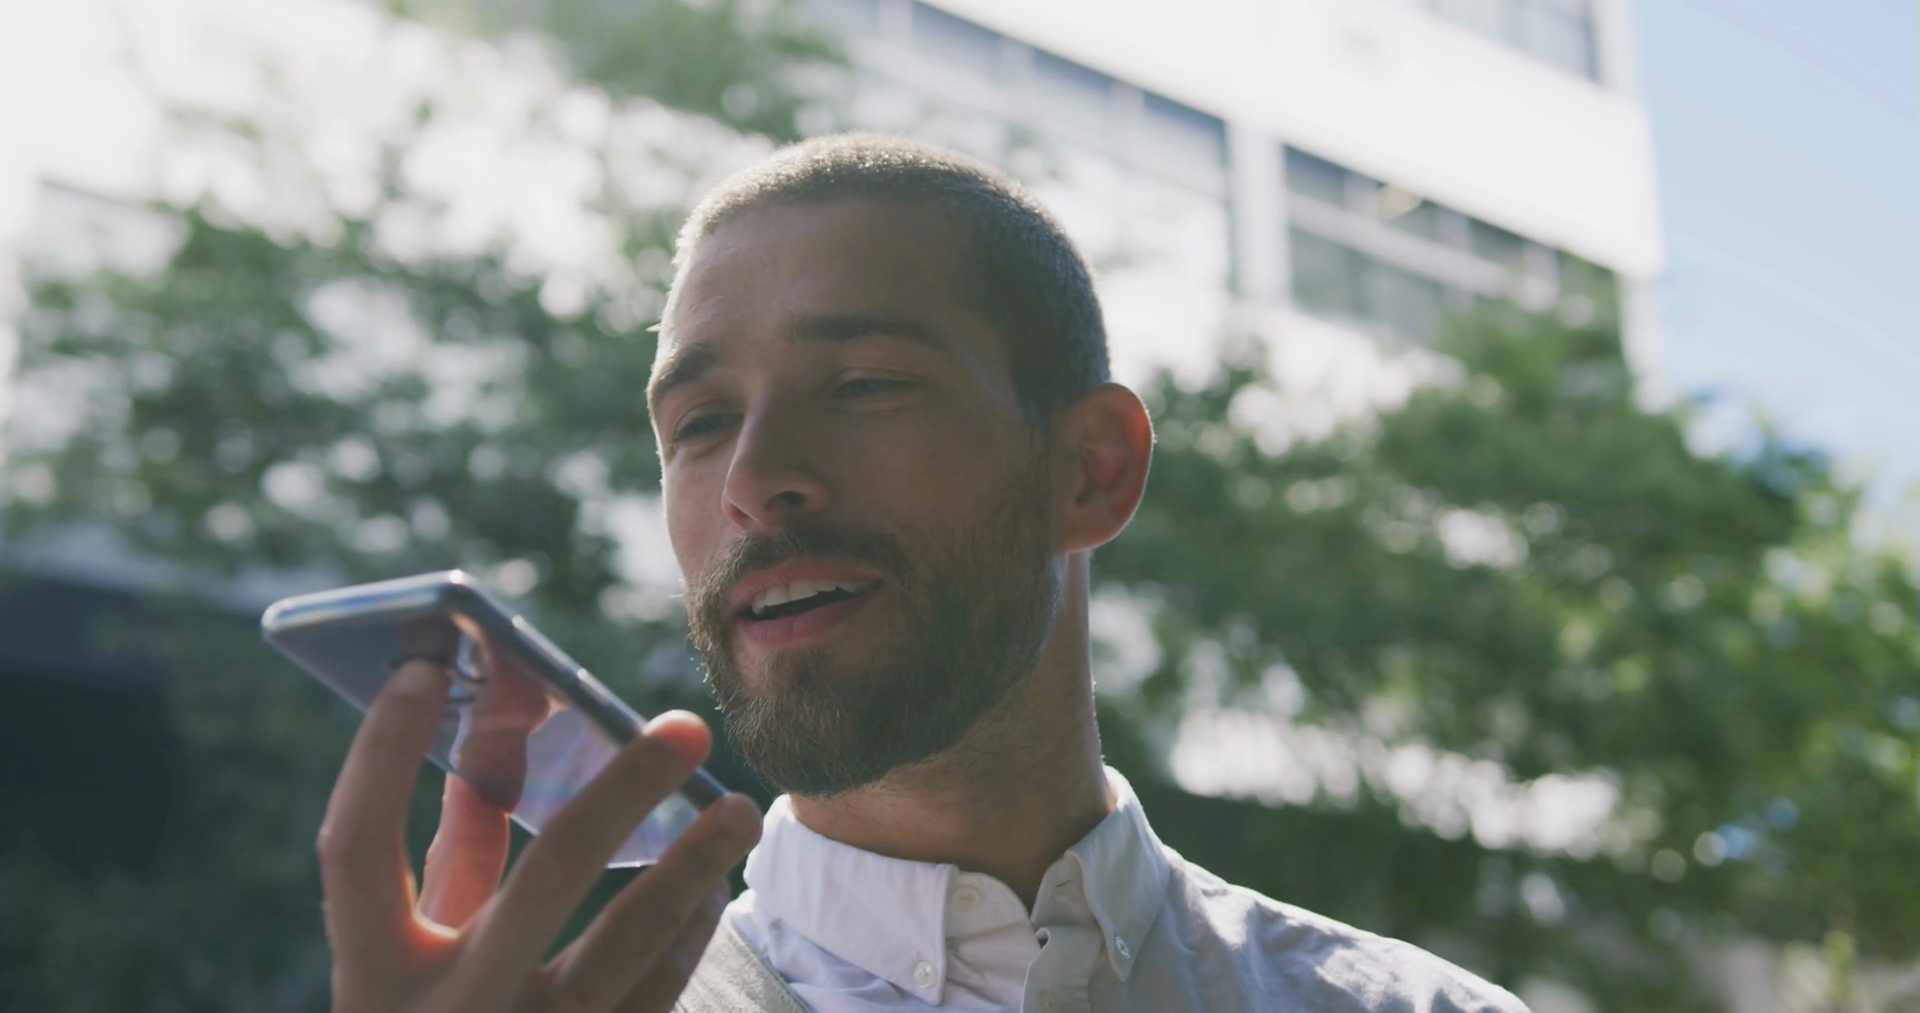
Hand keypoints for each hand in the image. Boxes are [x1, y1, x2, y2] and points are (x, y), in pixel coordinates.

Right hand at [317, 660, 761, 1011]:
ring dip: (693, 863)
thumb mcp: (414, 956)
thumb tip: (496, 728)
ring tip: (735, 806)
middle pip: (547, 875)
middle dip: (624, 788)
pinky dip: (689, 929)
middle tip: (686, 725)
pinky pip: (658, 991)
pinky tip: (710, 883)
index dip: (380, 754)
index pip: (356, 848)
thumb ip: (453, 853)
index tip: (421, 667)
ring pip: (631, 942)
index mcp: (372, 979)